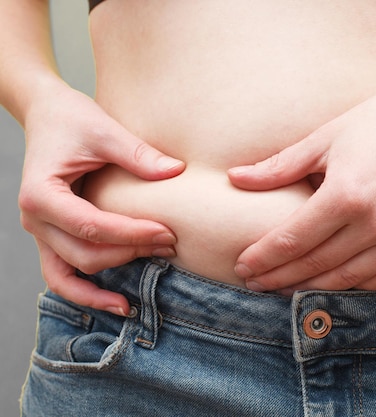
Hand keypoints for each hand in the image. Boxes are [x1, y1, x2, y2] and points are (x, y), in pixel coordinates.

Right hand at [19, 82, 184, 314]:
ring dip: (108, 282)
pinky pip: (63, 275)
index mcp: (41, 194)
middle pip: (84, 254)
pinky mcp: (51, 237)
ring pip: (71, 274)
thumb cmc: (72, 119)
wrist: (47, 115)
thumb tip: (175, 172)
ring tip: (149, 280)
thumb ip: (138, 154)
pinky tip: (118, 303)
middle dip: (130, 253)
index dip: (131, 234)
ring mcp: (40, 232)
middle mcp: (34, 220)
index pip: (91, 226)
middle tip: (171, 243)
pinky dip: (86, 292)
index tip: (167, 232)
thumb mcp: (105, 130)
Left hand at [229, 74, 375, 291]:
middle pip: (316, 264)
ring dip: (313, 288)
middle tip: (255, 283)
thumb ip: (279, 166)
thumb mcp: (326, 138)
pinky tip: (333, 283)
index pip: (293, 240)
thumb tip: (235, 179)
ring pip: (348, 279)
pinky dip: (354, 285)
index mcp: (347, 194)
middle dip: (279, 278)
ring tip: (286, 289)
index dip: (264, 258)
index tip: (243, 267)